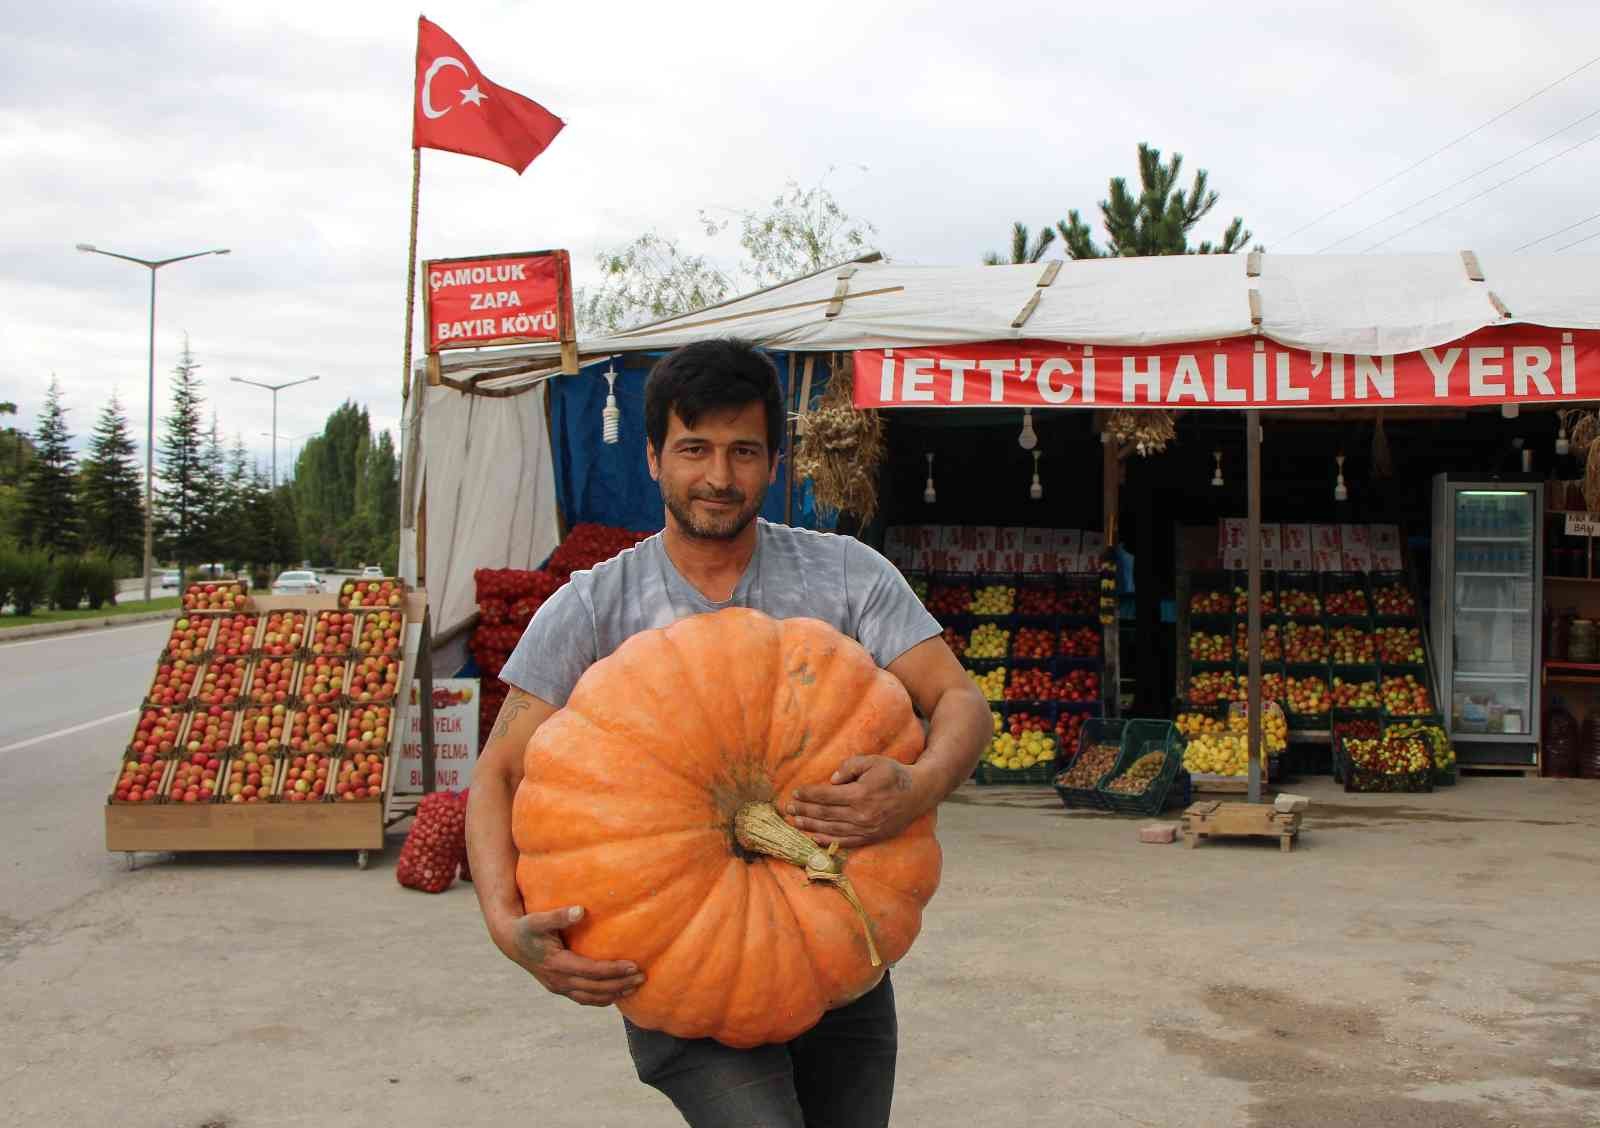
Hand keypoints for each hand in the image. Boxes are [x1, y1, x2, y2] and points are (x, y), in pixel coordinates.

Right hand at [495, 905, 643, 1006]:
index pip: (592, 972)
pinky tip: (616, 994)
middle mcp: (558, 980)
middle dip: (620, 984)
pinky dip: (601, 999)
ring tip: (635, 988)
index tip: (634, 966)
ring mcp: (558, 987)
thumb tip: (580, 910)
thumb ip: (559, 916)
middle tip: (642, 978)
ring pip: (590, 997)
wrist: (510, 942)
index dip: (613, 970)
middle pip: (595, 988)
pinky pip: (583, 998)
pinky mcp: (559, 988)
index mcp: (557, 964)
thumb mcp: (539, 919)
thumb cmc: (527, 927)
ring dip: (613, 994)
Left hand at [787, 756, 930, 848]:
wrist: (917, 794)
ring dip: (811, 826)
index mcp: (860, 794)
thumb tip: (831, 780)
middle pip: (825, 814)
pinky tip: (814, 837)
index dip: (809, 795)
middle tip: (788, 808)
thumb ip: (850, 767)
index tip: (796, 792)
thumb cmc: (893, 774)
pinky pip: (844, 841)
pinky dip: (827, 840)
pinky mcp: (870, 837)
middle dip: (804, 810)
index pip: (826, 796)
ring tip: (795, 822)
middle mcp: (861, 814)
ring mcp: (866, 829)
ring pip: (831, 829)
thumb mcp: (873, 762)